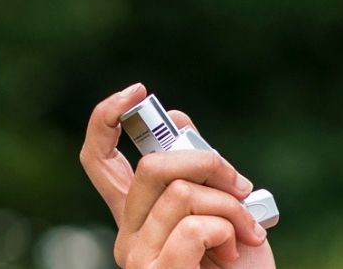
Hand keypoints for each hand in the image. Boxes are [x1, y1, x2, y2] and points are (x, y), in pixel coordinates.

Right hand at [81, 83, 274, 268]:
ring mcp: (137, 256)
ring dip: (231, 207)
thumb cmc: (239, 266)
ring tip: (245, 233)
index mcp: (137, 214)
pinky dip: (228, 230)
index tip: (138, 91)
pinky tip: (232, 253)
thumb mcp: (224, 207)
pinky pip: (195, 226)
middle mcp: (127, 234)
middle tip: (241, 186)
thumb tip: (175, 118)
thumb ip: (198, 170)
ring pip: (183, 193)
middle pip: (151, 165)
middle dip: (208, 162)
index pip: (98, 159)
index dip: (106, 118)